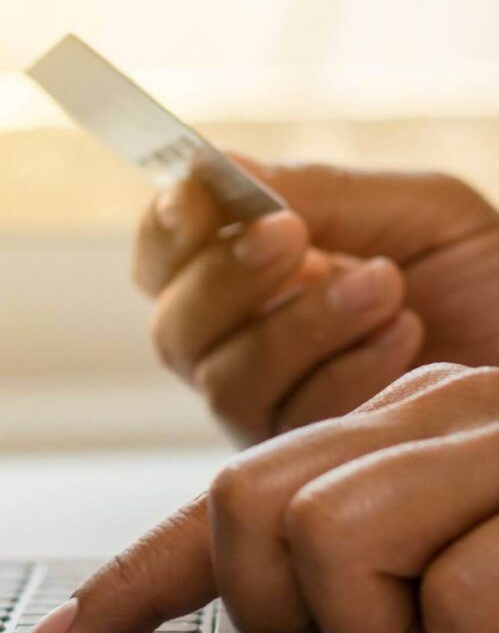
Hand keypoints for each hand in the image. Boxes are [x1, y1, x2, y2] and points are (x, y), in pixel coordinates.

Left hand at [26, 364, 498, 632]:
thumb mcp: (450, 532)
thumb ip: (364, 540)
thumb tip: (275, 604)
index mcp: (390, 423)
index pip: (232, 495)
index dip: (135, 579)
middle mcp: (425, 412)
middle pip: (246, 503)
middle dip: (280, 602)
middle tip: (378, 626)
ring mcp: (486, 442)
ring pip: (328, 537)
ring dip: (391, 624)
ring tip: (474, 620)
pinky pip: (455, 607)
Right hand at [134, 160, 498, 443]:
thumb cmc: (490, 281)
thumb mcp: (416, 212)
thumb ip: (318, 192)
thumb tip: (218, 167)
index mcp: (260, 278)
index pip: (166, 260)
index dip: (166, 230)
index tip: (196, 193)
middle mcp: (248, 348)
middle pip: (174, 327)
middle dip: (224, 277)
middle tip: (292, 236)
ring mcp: (274, 411)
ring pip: (224, 379)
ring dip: (299, 324)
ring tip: (385, 285)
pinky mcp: (307, 465)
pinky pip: (287, 423)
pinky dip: (346, 372)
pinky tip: (407, 342)